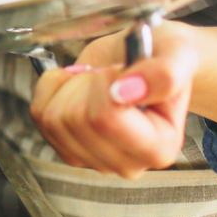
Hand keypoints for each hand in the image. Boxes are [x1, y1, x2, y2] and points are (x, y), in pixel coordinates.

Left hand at [29, 21, 199, 177]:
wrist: (142, 58)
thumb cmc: (162, 58)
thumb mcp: (177, 53)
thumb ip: (164, 74)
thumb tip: (126, 92)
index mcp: (160, 148)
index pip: (106, 119)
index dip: (102, 83)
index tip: (119, 70)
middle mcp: (129, 163)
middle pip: (75, 120)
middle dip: (86, 82)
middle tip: (109, 74)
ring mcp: (94, 159)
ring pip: (52, 119)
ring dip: (68, 85)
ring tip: (95, 80)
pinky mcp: (67, 148)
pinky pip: (39, 114)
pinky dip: (50, 88)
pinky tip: (76, 84)